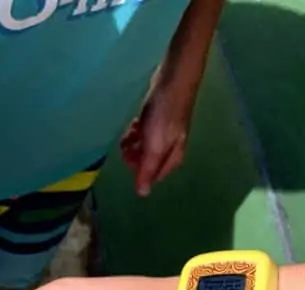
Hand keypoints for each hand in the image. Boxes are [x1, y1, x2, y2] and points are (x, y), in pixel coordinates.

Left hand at [120, 66, 199, 196]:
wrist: (174, 79)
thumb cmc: (165, 115)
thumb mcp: (155, 146)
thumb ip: (147, 170)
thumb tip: (142, 194)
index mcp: (172, 158)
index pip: (150, 177)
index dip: (137, 170)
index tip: (131, 156)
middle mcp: (169, 150)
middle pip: (144, 163)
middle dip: (134, 155)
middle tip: (131, 141)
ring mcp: (163, 135)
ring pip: (141, 148)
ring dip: (133, 142)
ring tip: (133, 129)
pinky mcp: (157, 122)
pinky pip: (142, 134)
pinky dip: (136, 131)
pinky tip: (136, 122)